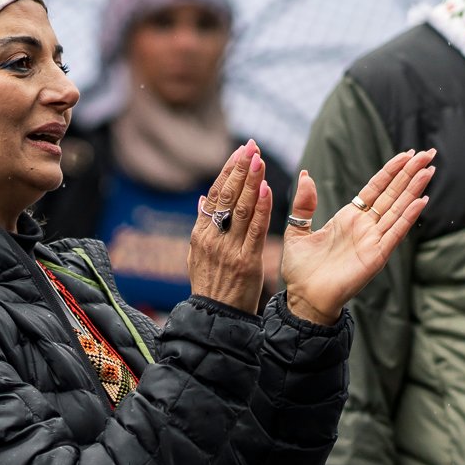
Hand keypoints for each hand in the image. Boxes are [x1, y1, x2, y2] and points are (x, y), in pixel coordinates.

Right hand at [186, 141, 272, 309]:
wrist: (215, 318)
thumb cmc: (211, 286)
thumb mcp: (198, 256)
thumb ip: (203, 227)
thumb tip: (202, 201)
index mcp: (200, 234)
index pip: (214, 195)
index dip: (227, 171)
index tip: (240, 151)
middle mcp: (212, 238)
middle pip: (226, 196)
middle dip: (240, 169)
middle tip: (251, 146)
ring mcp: (228, 249)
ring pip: (240, 208)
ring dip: (251, 181)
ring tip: (258, 159)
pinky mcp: (245, 261)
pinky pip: (255, 230)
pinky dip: (260, 208)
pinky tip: (266, 189)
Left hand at [280, 148, 435, 323]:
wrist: (303, 297)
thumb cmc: (301, 269)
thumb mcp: (297, 229)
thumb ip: (304, 203)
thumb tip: (306, 173)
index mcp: (349, 218)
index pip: (375, 188)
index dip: (391, 171)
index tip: (407, 154)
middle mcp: (365, 227)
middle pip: (393, 194)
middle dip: (410, 173)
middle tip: (428, 153)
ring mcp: (373, 240)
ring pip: (398, 209)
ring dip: (414, 189)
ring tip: (429, 169)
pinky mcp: (376, 255)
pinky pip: (395, 232)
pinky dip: (408, 216)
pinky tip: (421, 200)